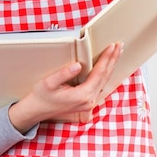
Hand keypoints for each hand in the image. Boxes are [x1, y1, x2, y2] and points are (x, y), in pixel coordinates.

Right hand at [8, 41, 122, 131]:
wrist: (37, 111)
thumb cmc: (42, 96)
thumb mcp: (49, 83)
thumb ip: (64, 74)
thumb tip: (78, 65)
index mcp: (82, 95)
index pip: (98, 73)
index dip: (106, 58)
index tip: (112, 46)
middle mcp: (89, 101)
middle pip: (105, 76)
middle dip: (113, 60)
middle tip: (119, 45)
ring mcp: (89, 103)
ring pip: (105, 81)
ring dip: (111, 66)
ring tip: (117, 53)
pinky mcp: (87, 102)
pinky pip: (100, 85)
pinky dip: (106, 74)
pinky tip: (108, 67)